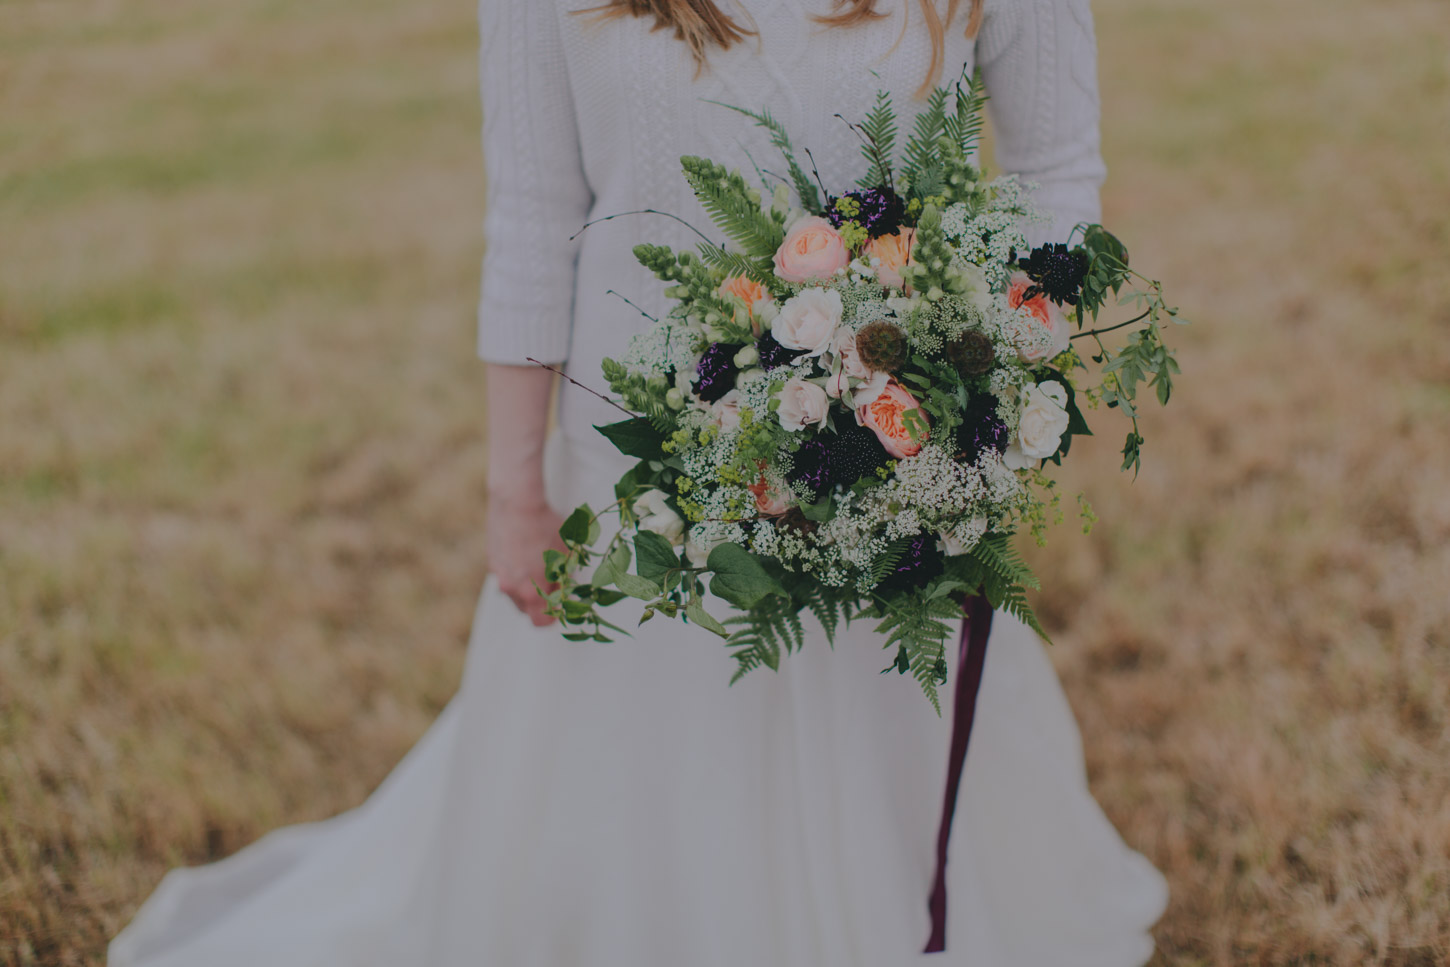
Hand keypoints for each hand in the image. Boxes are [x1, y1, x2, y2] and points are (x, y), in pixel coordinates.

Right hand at [486, 493, 566, 626]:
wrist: (516, 502)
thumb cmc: (545, 527)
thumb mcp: (565, 553)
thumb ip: (564, 578)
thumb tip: (565, 589)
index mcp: (532, 592)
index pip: (541, 622)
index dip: (553, 615)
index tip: (562, 604)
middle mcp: (511, 589)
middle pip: (526, 610)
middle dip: (540, 601)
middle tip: (554, 582)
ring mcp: (498, 575)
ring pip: (514, 593)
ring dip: (526, 587)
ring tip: (539, 564)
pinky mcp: (491, 561)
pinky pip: (505, 576)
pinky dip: (515, 572)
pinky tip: (525, 553)